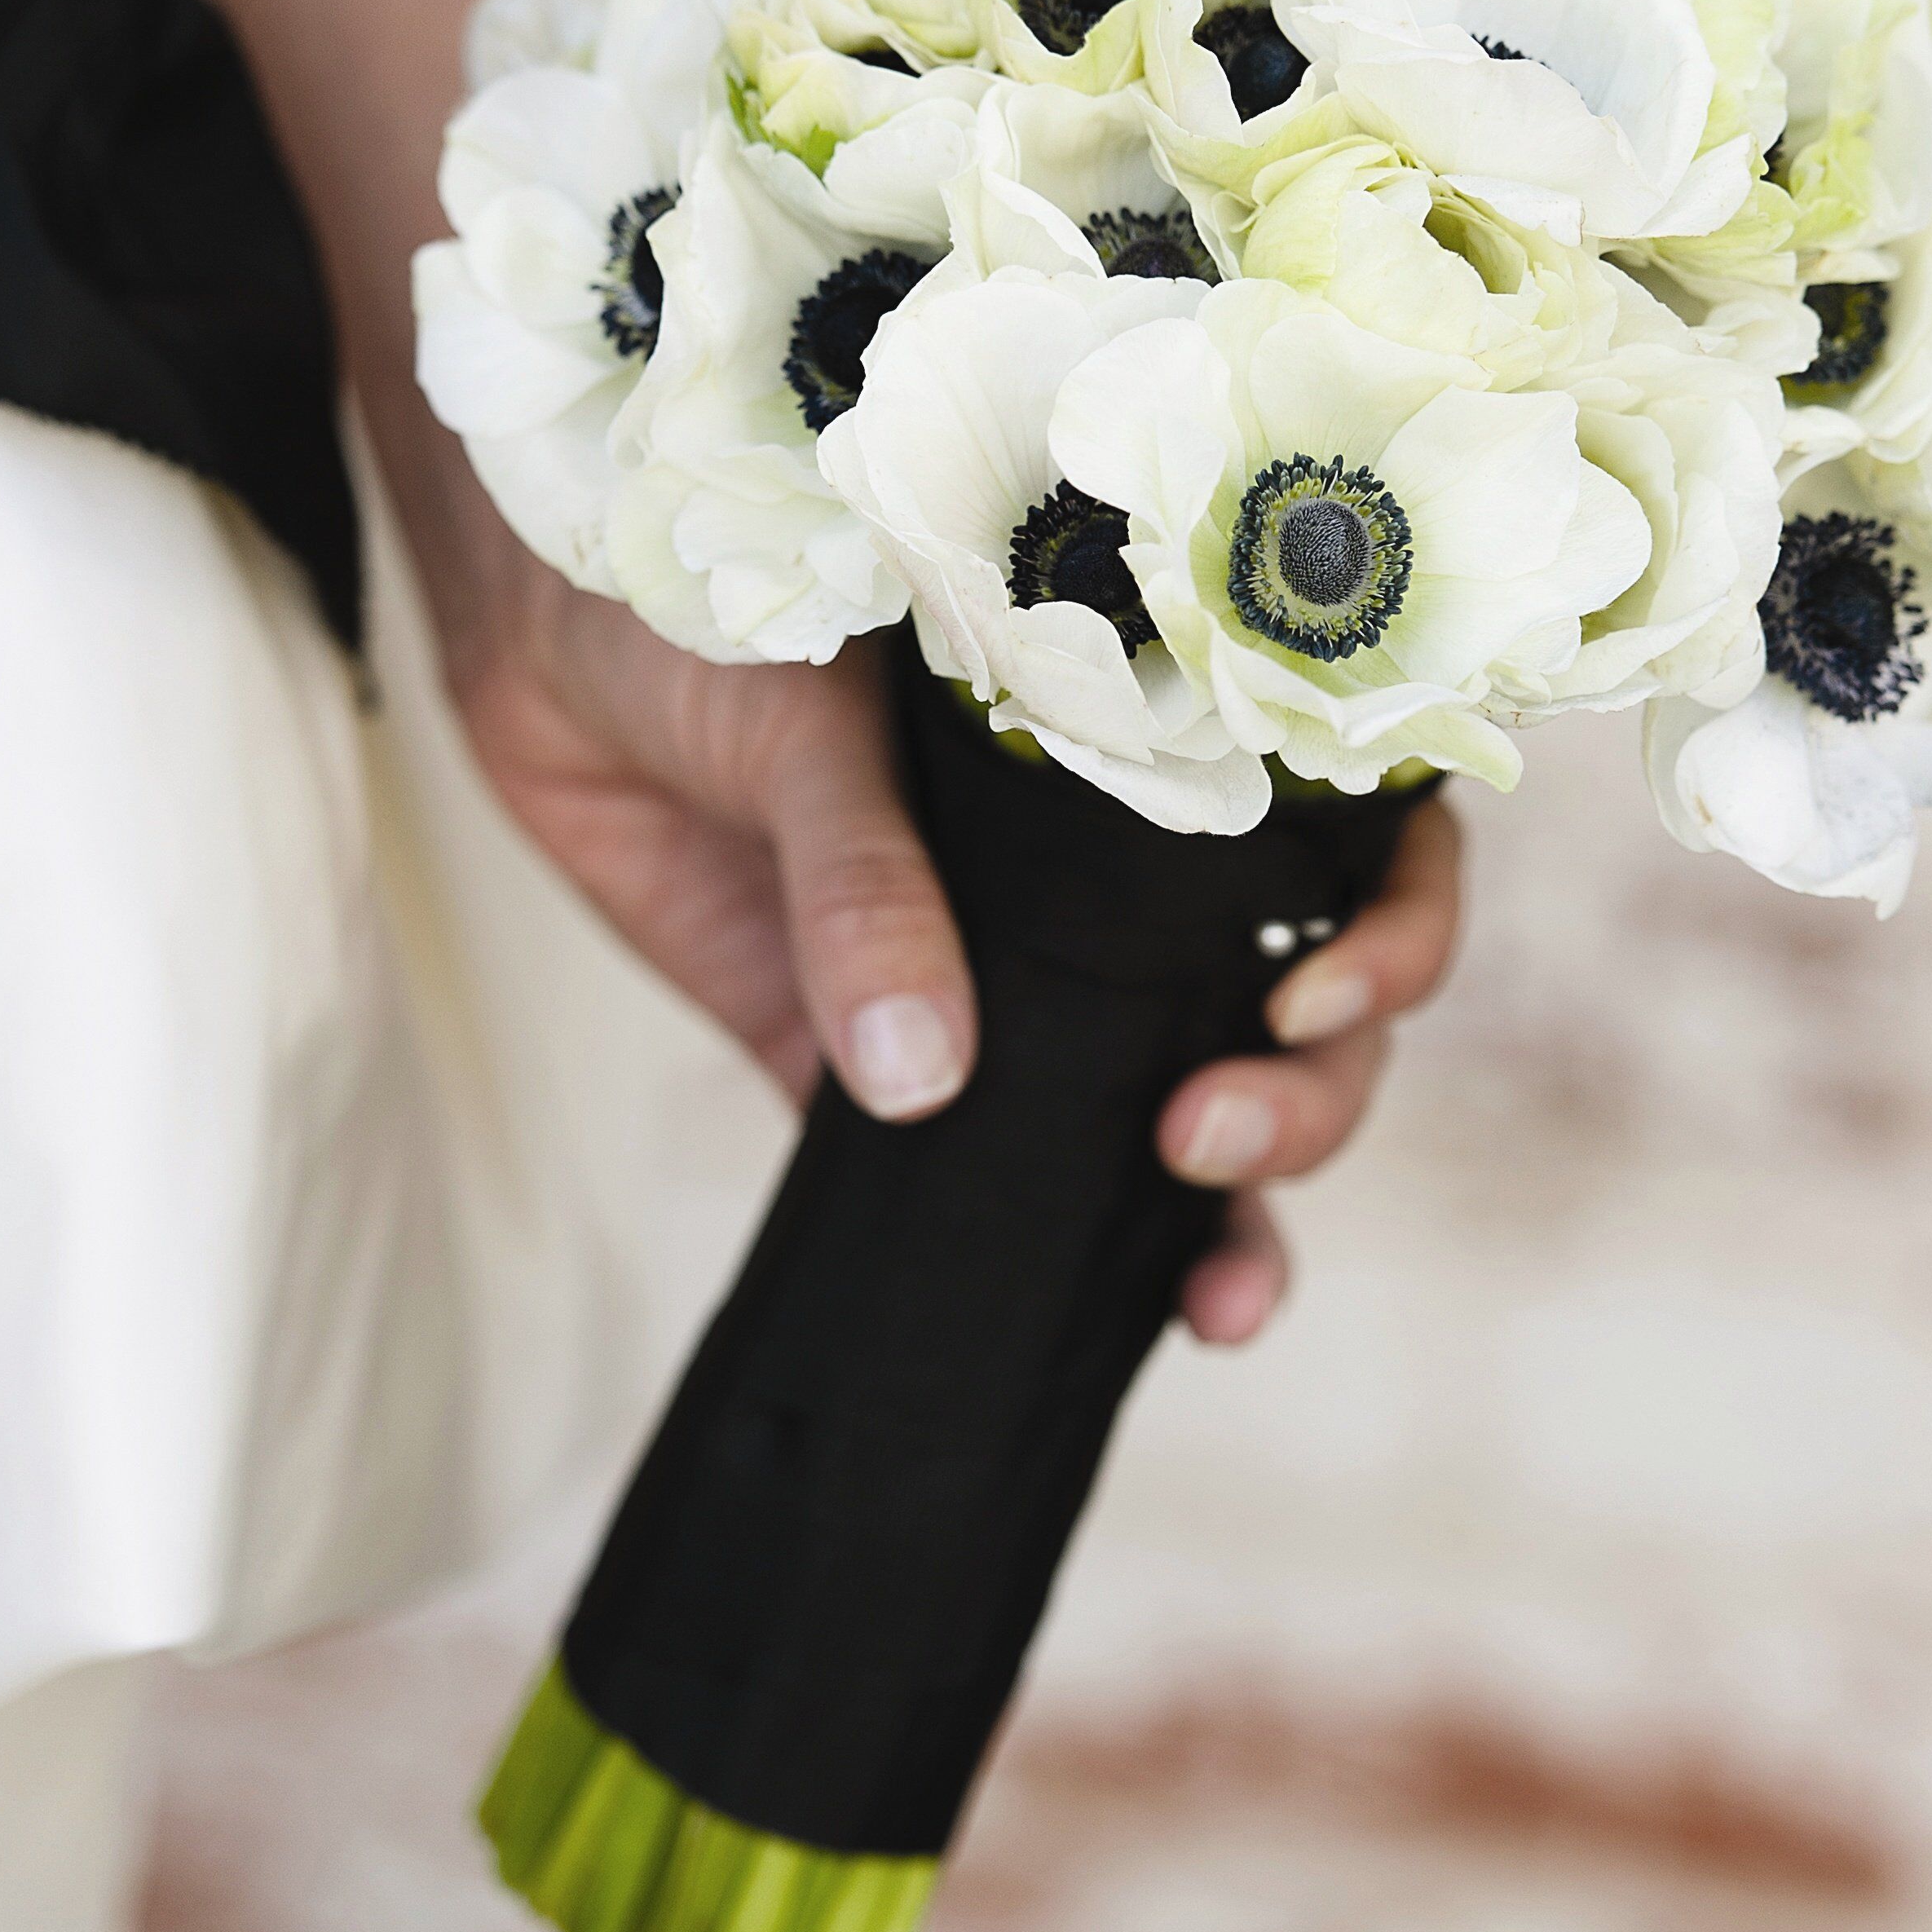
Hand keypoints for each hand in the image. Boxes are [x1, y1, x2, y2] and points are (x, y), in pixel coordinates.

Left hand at [454, 565, 1464, 1348]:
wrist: (541, 625)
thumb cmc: (713, 602)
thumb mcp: (812, 717)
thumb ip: (866, 883)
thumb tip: (922, 1081)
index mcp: (1165, 735)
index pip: (1360, 837)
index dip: (1390, 924)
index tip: (1312, 992)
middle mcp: (1128, 870)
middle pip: (1302, 1011)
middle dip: (1312, 1098)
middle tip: (1207, 1131)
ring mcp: (1026, 980)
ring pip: (1194, 1110)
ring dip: (1247, 1208)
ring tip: (1217, 1287)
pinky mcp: (895, 1071)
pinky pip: (1013, 1191)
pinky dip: (1085, 1273)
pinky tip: (1142, 1330)